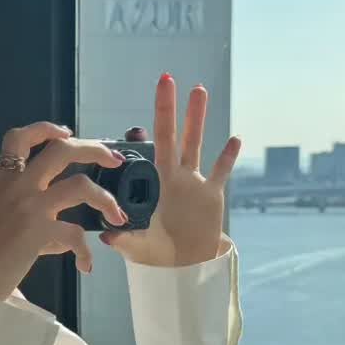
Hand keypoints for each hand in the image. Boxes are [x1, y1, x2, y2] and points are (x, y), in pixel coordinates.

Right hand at [0, 122, 126, 299]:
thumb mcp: (3, 221)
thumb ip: (35, 216)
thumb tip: (66, 229)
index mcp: (5, 181)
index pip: (19, 138)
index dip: (45, 128)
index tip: (66, 132)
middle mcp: (18, 187)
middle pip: (62, 150)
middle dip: (95, 150)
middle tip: (115, 160)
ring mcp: (29, 207)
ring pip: (80, 185)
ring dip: (106, 199)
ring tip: (117, 216)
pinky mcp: (37, 232)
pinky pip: (75, 234)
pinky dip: (85, 251)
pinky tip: (85, 264)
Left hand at [101, 76, 240, 267]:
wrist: (182, 265)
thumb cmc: (154, 253)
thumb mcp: (138, 246)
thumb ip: (125, 241)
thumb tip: (109, 236)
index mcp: (151, 185)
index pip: (143, 154)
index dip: (138, 137)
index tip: (135, 122)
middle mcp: (171, 176)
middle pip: (170, 135)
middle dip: (168, 108)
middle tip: (166, 79)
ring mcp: (192, 182)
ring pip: (195, 143)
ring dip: (197, 118)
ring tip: (198, 90)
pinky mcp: (211, 195)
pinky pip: (221, 171)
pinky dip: (228, 156)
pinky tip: (234, 138)